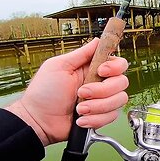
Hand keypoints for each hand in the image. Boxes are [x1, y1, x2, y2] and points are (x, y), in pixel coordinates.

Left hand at [5, 38, 128, 145]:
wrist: (38, 120)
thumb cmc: (43, 93)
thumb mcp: (59, 66)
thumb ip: (81, 53)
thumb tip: (99, 40)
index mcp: (91, 69)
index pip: (118, 63)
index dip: (114, 67)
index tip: (101, 71)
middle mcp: (100, 83)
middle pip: (121, 82)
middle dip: (102, 90)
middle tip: (81, 92)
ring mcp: (102, 101)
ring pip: (119, 100)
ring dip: (98, 106)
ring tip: (79, 109)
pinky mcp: (101, 116)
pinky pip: (111, 116)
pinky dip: (95, 119)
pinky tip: (81, 119)